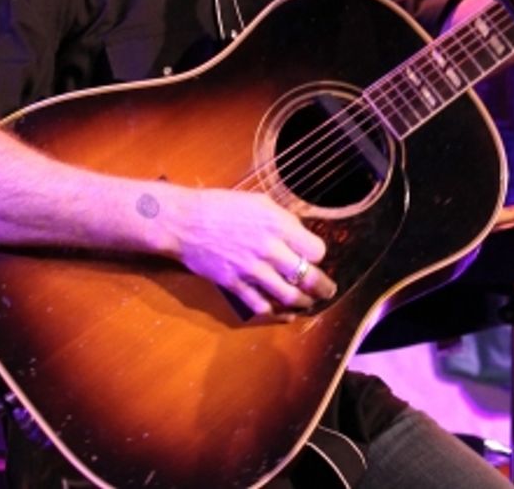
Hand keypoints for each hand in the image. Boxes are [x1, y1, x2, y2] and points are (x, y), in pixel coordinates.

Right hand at [169, 187, 336, 315]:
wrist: (185, 221)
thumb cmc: (222, 206)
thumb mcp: (260, 202)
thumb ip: (283, 220)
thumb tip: (299, 235)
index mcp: (278, 224)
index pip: (316, 250)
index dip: (317, 255)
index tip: (314, 256)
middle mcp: (269, 249)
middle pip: (308, 277)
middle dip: (322, 287)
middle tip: (328, 291)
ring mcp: (252, 270)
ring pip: (288, 296)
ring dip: (303, 302)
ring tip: (309, 303)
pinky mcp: (234, 284)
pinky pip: (260, 305)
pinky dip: (274, 310)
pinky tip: (282, 311)